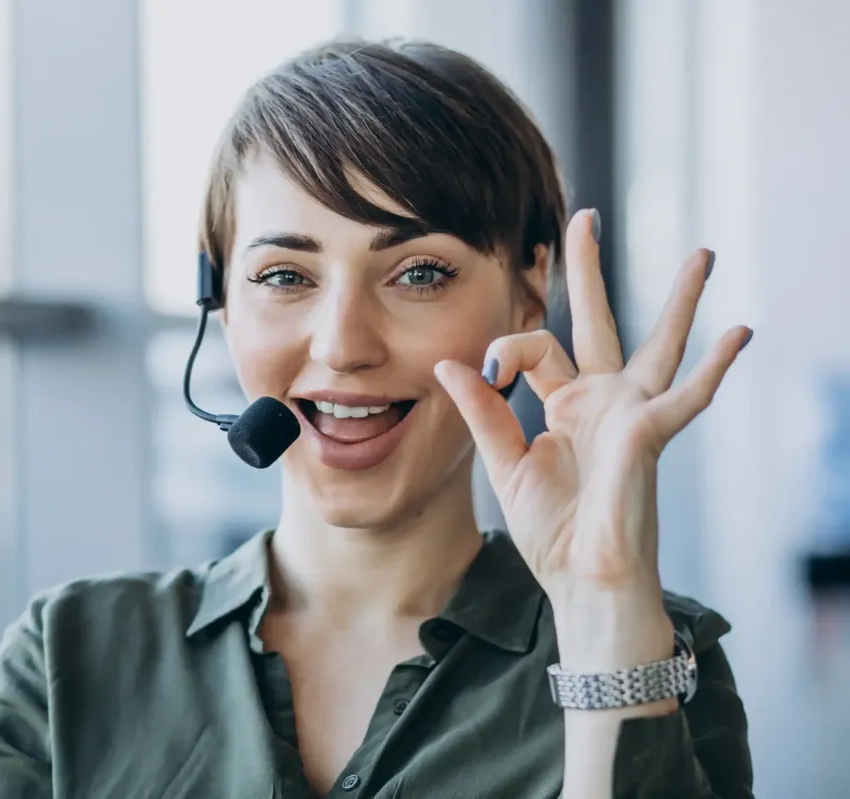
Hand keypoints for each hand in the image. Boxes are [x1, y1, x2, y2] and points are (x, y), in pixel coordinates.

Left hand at [435, 209, 750, 670]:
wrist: (582, 581)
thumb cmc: (552, 530)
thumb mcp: (504, 462)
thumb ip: (482, 411)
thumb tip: (449, 364)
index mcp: (565, 404)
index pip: (535, 346)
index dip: (506, 348)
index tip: (485, 372)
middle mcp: (602, 399)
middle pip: (597, 321)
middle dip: (589, 270)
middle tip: (584, 217)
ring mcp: (631, 414)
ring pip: (659, 344)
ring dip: (680, 301)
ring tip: (702, 255)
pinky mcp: (649, 435)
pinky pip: (688, 396)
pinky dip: (714, 367)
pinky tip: (738, 333)